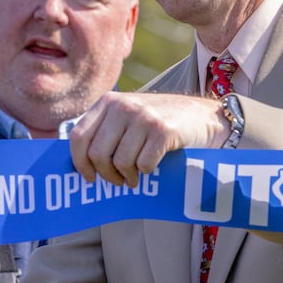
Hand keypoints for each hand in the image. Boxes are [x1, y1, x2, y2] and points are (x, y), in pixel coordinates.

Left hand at [70, 91, 226, 186]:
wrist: (204, 116)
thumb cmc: (160, 122)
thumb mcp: (128, 115)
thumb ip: (105, 129)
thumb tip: (79, 160)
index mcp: (108, 102)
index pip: (78, 136)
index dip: (79, 162)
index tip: (89, 177)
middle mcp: (123, 106)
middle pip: (97, 153)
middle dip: (106, 174)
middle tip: (117, 181)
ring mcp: (143, 117)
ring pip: (120, 162)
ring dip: (127, 177)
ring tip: (134, 177)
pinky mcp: (163, 130)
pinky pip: (143, 164)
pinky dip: (146, 172)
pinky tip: (151, 168)